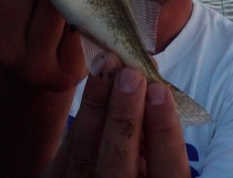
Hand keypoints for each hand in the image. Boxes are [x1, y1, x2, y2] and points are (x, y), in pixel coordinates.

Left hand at [50, 67, 189, 176]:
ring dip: (95, 106)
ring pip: (84, 155)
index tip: (160, 91)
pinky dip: (80, 114)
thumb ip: (154, 130)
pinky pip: (65, 150)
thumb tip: (150, 84)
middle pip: (118, 164)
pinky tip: (92, 84)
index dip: (164, 132)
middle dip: (123, 116)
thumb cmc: (138, 165)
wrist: (100, 177)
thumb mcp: (156, 156)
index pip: (167, 170)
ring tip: (105, 66)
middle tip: (129, 73)